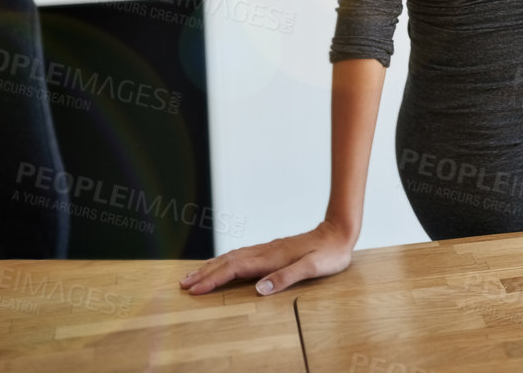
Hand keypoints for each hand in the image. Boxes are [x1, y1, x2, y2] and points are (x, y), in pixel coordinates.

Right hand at [179, 219, 354, 296]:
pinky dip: (225, 261)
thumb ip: (286, 277)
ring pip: (232, 257)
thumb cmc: (329, 254)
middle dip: (204, 273)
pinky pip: (241, 256)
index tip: (195, 290)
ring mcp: (267, 249)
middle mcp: (265, 251)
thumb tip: (259, 288)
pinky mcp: (271, 249)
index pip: (234, 269)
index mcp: (271, 257)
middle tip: (183, 284)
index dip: (213, 280)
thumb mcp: (313, 268)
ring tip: (194, 275)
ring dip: (211, 267)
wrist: (339, 233)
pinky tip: (222, 265)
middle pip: (227, 262)